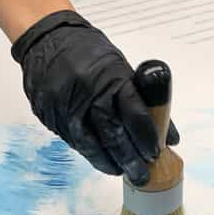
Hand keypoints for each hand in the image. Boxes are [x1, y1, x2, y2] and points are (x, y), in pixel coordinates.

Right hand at [11, 11, 178, 185]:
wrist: (46, 39)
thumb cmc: (88, 52)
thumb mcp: (119, 67)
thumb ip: (141, 99)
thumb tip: (167, 133)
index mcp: (111, 78)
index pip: (135, 114)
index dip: (146, 138)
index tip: (155, 153)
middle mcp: (88, 94)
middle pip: (113, 135)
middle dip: (130, 159)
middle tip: (141, 175)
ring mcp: (66, 107)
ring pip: (91, 144)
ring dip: (108, 162)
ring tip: (121, 171)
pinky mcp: (51, 116)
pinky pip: (73, 141)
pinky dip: (89, 152)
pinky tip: (100, 159)